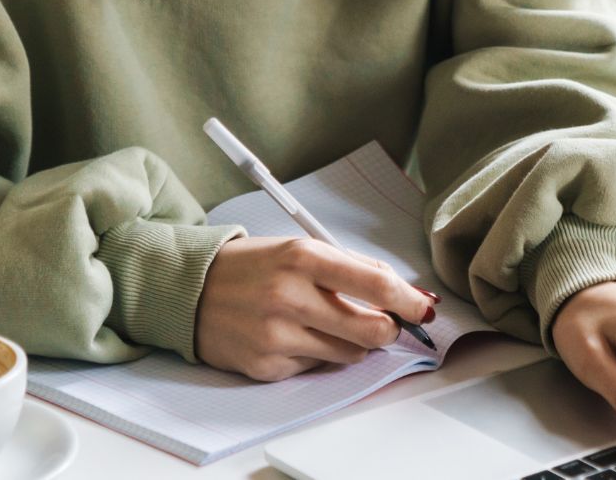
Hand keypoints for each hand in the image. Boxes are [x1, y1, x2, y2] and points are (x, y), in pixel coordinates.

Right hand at [195, 236, 438, 381]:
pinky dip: (316, 354)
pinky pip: (316, 367)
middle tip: (384, 322)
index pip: (375, 282)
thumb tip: (404, 290)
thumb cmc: (252, 267)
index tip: (424, 308)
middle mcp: (289, 296)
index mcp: (303, 257)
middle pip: (372, 329)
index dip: (409, 300)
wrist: (190, 290)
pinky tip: (293, 335)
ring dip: (352, 342)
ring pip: (350, 353)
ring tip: (325, 323)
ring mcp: (277, 335)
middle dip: (388, 329)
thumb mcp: (300, 249)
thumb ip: (351, 267)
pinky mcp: (267, 365)